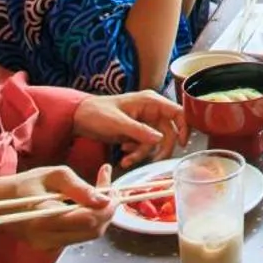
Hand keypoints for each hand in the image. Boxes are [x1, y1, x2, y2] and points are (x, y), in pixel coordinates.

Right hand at [0, 164, 116, 249]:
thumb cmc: (22, 185)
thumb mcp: (51, 175)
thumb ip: (78, 187)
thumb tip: (105, 199)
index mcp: (47, 219)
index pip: (90, 220)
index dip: (109, 205)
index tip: (115, 187)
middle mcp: (50, 238)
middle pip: (95, 231)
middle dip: (109, 210)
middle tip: (112, 188)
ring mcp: (50, 246)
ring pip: (90, 235)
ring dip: (101, 214)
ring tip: (103, 192)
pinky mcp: (51, 247)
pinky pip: (79, 235)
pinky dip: (89, 219)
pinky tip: (87, 203)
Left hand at [73, 91, 187, 167]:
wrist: (78, 118)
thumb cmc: (96, 113)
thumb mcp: (118, 123)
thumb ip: (139, 131)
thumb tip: (160, 139)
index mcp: (150, 102)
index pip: (177, 112)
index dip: (184, 126)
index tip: (182, 143)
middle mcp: (150, 111)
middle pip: (169, 132)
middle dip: (159, 148)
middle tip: (154, 161)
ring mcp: (144, 122)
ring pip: (155, 142)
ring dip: (142, 153)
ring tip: (127, 159)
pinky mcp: (136, 132)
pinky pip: (144, 146)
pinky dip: (135, 154)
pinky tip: (123, 155)